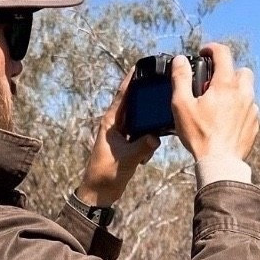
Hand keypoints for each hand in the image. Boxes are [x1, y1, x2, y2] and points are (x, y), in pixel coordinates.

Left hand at [75, 68, 160, 209]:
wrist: (99, 192)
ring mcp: (120, 135)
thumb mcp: (126, 159)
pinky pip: (140, 134)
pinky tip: (151, 145)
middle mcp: (114, 126)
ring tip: (160, 110)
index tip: (138, 67)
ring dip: (147, 117)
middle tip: (157, 83)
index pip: (122, 97)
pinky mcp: (126, 145)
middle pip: (132, 104)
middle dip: (143, 95)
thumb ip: (142, 147)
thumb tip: (156, 137)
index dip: (130, 81)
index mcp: (110, 123)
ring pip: (137, 119)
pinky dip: (147, 137)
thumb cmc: (106, 174)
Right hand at [171, 43, 257, 163]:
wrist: (220, 163)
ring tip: (219, 105)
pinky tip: (226, 121)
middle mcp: (243, 93)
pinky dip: (239, 109)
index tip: (204, 53)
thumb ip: (180, 79)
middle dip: (228, 72)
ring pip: (247, 90)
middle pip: (241, 70)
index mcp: (226, 84)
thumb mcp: (182, 105)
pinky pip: (249, 109)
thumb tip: (180, 61)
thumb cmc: (200, 135)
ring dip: (235, 91)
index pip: (223, 53)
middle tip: (213, 85)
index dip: (211, 49)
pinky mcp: (254, 124)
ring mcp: (251, 109)